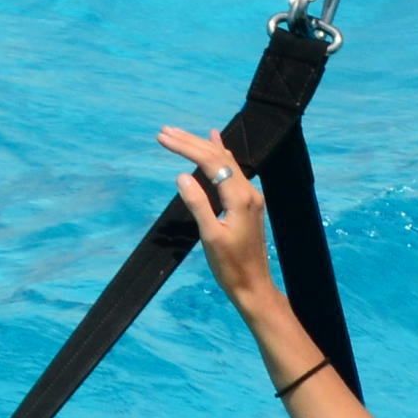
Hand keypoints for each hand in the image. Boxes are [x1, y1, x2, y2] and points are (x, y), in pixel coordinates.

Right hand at [155, 124, 276, 304]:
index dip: (186, 147)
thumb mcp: (210, 237)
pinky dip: (219, 155)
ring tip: (179, 134)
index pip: (211, 162)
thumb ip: (198, 205)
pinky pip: (232, 171)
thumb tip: (181, 177)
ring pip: (225, 162)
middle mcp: (248, 191)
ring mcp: (250, 197)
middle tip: (165, 131)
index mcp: (240, 198)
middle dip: (190, 142)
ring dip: (201, 146)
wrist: (253, 286)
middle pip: (218, 157)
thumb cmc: (230, 267)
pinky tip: (214, 140)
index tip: (164, 139)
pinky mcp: (247, 203)